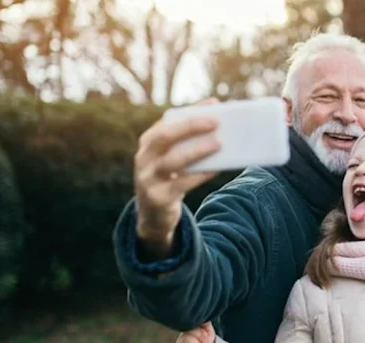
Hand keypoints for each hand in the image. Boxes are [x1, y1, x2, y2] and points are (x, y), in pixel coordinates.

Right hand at [134, 97, 221, 257]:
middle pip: (164, 137)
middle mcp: (143, 158)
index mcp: (148, 143)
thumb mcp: (172, 159)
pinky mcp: (158, 198)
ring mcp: (148, 179)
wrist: (153, 216)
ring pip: (172, 161)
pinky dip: (200, 175)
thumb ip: (188, 143)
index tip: (214, 104)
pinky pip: (181, 184)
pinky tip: (217, 168)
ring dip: (197, 151)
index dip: (191, 111)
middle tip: (216, 121)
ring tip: (219, 143)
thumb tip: (221, 127)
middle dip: (190, 126)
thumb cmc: (169, 179)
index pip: (167, 121)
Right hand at [175, 321, 215, 342]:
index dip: (201, 330)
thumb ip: (205, 323)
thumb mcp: (209, 332)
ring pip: (187, 339)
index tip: (206, 336)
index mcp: (187, 332)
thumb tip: (202, 317)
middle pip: (190, 331)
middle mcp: (181, 338)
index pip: (191, 325)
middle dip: (201, 337)